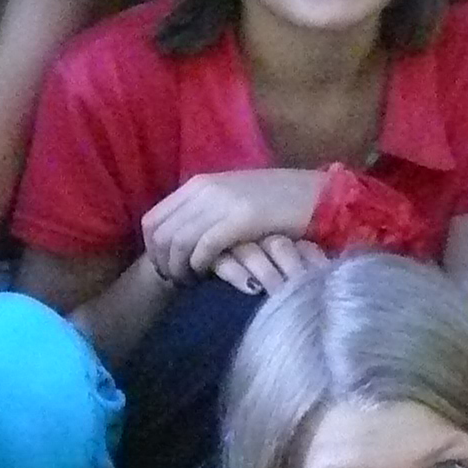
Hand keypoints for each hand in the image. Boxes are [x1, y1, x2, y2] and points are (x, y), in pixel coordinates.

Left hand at [139, 168, 324, 285]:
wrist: (315, 194)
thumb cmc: (274, 204)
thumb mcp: (231, 201)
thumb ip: (205, 213)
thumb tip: (180, 239)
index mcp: (197, 184)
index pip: (152, 220)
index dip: (152, 251)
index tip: (166, 269)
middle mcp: (204, 189)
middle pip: (160, 234)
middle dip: (164, 264)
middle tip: (178, 282)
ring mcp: (221, 202)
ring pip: (178, 242)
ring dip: (180, 269)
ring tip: (192, 283)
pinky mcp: (240, 218)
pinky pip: (204, 246)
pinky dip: (199, 265)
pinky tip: (207, 275)